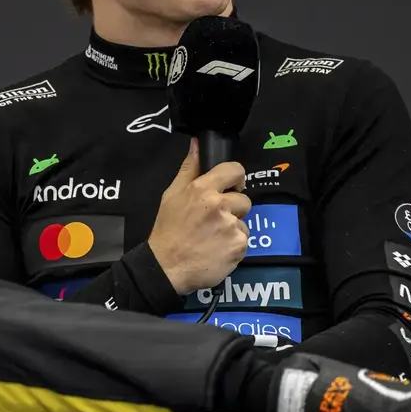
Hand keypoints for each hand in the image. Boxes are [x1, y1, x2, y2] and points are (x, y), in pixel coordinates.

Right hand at [147, 137, 251, 295]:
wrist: (166, 267)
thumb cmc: (168, 230)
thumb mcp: (171, 195)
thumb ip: (189, 168)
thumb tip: (197, 144)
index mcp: (202, 189)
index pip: (235, 170)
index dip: (236, 178)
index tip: (232, 186)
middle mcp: (219, 205)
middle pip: (243, 199)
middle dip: (233, 208)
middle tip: (215, 219)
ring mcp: (231, 226)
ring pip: (243, 222)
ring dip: (233, 228)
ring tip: (213, 237)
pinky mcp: (239, 246)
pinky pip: (243, 240)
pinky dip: (233, 245)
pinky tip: (217, 250)